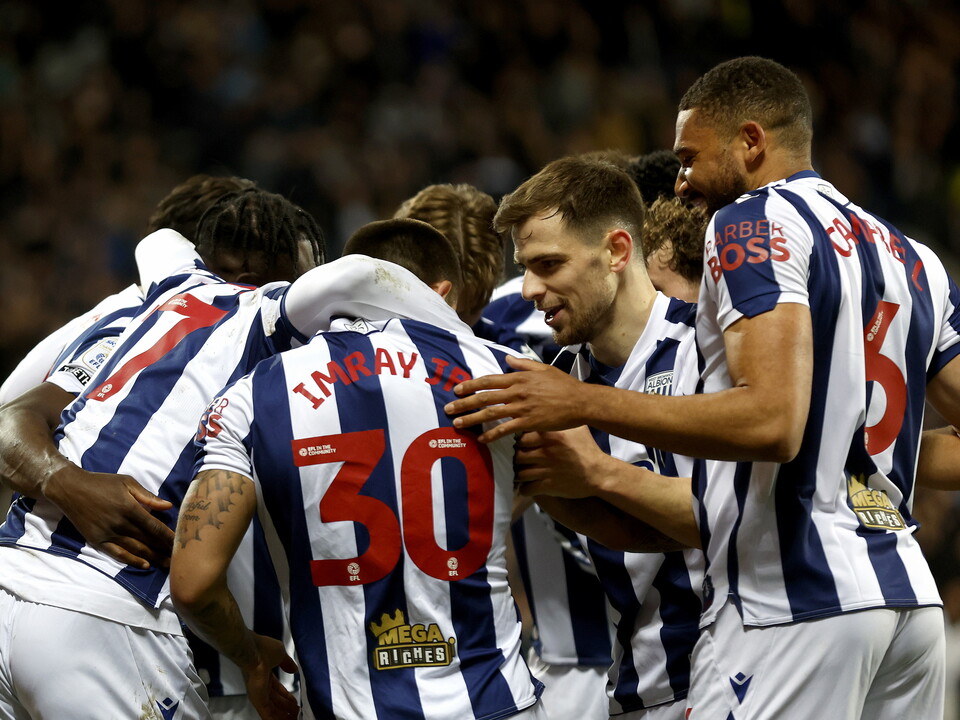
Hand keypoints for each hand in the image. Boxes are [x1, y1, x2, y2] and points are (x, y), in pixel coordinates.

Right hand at [43, 464, 173, 568]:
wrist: (71, 489)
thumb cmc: (102, 483)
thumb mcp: (127, 483)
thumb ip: (148, 497)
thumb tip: (168, 506)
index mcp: (130, 508)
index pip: (155, 527)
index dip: (168, 536)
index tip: (181, 543)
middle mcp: (120, 524)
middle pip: (148, 541)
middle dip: (164, 550)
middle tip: (179, 558)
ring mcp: (108, 534)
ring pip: (136, 550)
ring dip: (153, 558)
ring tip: (167, 565)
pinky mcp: (97, 541)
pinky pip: (118, 554)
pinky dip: (132, 561)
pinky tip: (145, 565)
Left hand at [242, 634, 299, 719]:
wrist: (253, 651)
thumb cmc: (264, 649)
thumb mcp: (280, 654)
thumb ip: (287, 663)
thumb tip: (294, 669)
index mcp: (266, 675)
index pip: (277, 689)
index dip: (286, 696)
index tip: (295, 702)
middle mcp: (261, 686)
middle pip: (275, 701)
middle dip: (286, 707)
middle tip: (297, 713)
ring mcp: (259, 694)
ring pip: (272, 709)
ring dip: (283, 715)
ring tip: (294, 719)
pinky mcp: (258, 700)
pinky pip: (267, 714)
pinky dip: (275, 719)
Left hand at [444, 356, 588, 442]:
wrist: (580, 401)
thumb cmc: (564, 384)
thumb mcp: (543, 369)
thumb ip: (523, 364)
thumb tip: (507, 358)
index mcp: (519, 378)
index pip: (489, 380)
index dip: (471, 385)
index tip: (457, 389)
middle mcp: (517, 391)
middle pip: (484, 396)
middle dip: (464, 402)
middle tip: (448, 408)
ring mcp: (522, 407)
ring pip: (490, 413)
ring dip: (471, 419)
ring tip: (457, 424)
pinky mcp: (529, 422)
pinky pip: (506, 429)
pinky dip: (492, 435)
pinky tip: (482, 440)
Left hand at [513, 427, 609, 498]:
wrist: (599, 473)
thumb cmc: (587, 449)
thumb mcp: (577, 428)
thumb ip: (561, 418)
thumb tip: (552, 407)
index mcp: (551, 436)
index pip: (521, 436)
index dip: (517, 441)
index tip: (517, 444)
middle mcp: (547, 452)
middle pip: (517, 454)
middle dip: (514, 458)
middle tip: (515, 460)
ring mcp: (547, 469)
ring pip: (519, 473)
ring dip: (517, 475)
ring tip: (518, 473)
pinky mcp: (549, 486)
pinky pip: (527, 488)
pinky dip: (524, 489)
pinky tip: (526, 487)